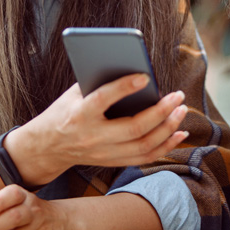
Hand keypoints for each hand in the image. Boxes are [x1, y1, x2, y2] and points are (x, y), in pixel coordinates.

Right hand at [6, 74, 189, 184]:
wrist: (47, 148)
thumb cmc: (64, 111)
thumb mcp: (73, 94)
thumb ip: (98, 82)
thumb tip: (131, 67)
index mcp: (79, 115)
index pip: (103, 100)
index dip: (124, 88)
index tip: (145, 76)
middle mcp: (92, 137)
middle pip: (133, 129)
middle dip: (160, 112)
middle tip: (178, 96)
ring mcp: (104, 153)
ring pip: (143, 145)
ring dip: (168, 128)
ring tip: (182, 110)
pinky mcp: (113, 162)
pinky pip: (145, 157)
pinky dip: (166, 146)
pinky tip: (179, 132)